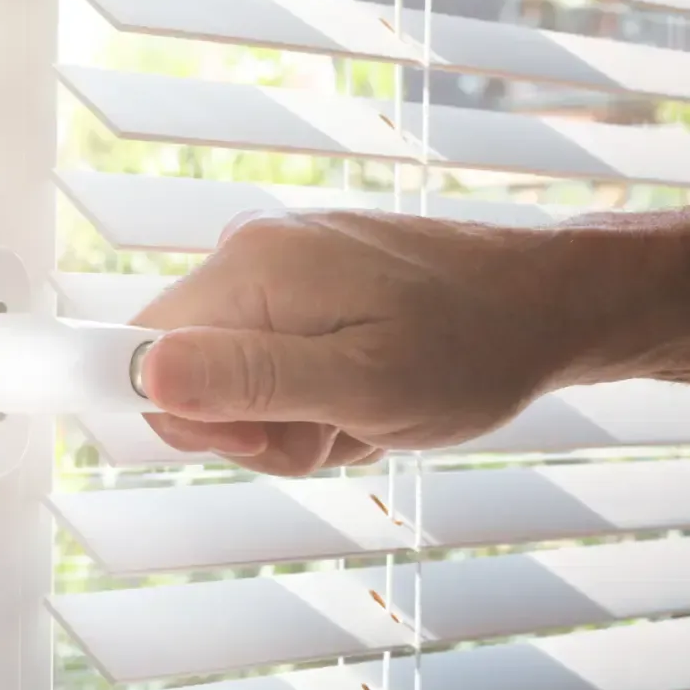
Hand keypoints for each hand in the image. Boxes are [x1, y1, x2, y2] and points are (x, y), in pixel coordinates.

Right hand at [133, 210, 586, 475]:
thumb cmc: (472, 349)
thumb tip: (145, 373)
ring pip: (227, 378)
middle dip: (248, 427)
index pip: (137, 353)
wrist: (552, 307)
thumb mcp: (361, 385)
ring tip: (359, 414)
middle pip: (184, 373)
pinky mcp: (305, 281)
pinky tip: (364, 393)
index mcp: (250, 268)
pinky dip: (309, 394)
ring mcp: (278, 264)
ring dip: (286, 420)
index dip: (181, 415)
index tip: (258, 437)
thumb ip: (249, 380)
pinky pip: (267, 359)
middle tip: (330, 431)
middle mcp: (250, 253)